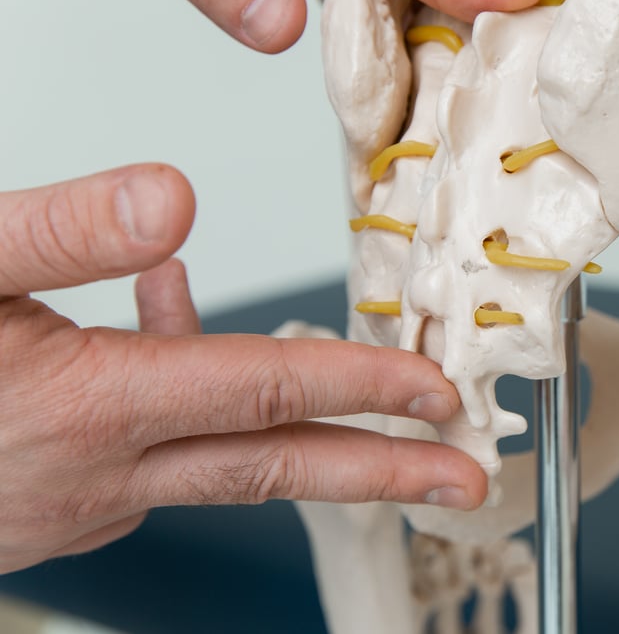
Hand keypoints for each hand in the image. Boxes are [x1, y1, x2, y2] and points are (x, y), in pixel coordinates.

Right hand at [0, 164, 486, 573]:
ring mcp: (76, 508)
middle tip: (464, 479)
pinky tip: (161, 331)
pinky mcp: (53, 517)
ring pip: (213, 463)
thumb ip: (65, 233)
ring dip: (281, 425)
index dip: (362, 386)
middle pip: (272, 467)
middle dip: (383, 472)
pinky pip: (153, 463)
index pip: (265, 391)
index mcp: (90, 407)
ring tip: (328, 377)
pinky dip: (186, 407)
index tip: (437, 393)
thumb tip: (175, 202)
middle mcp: (97, 476)